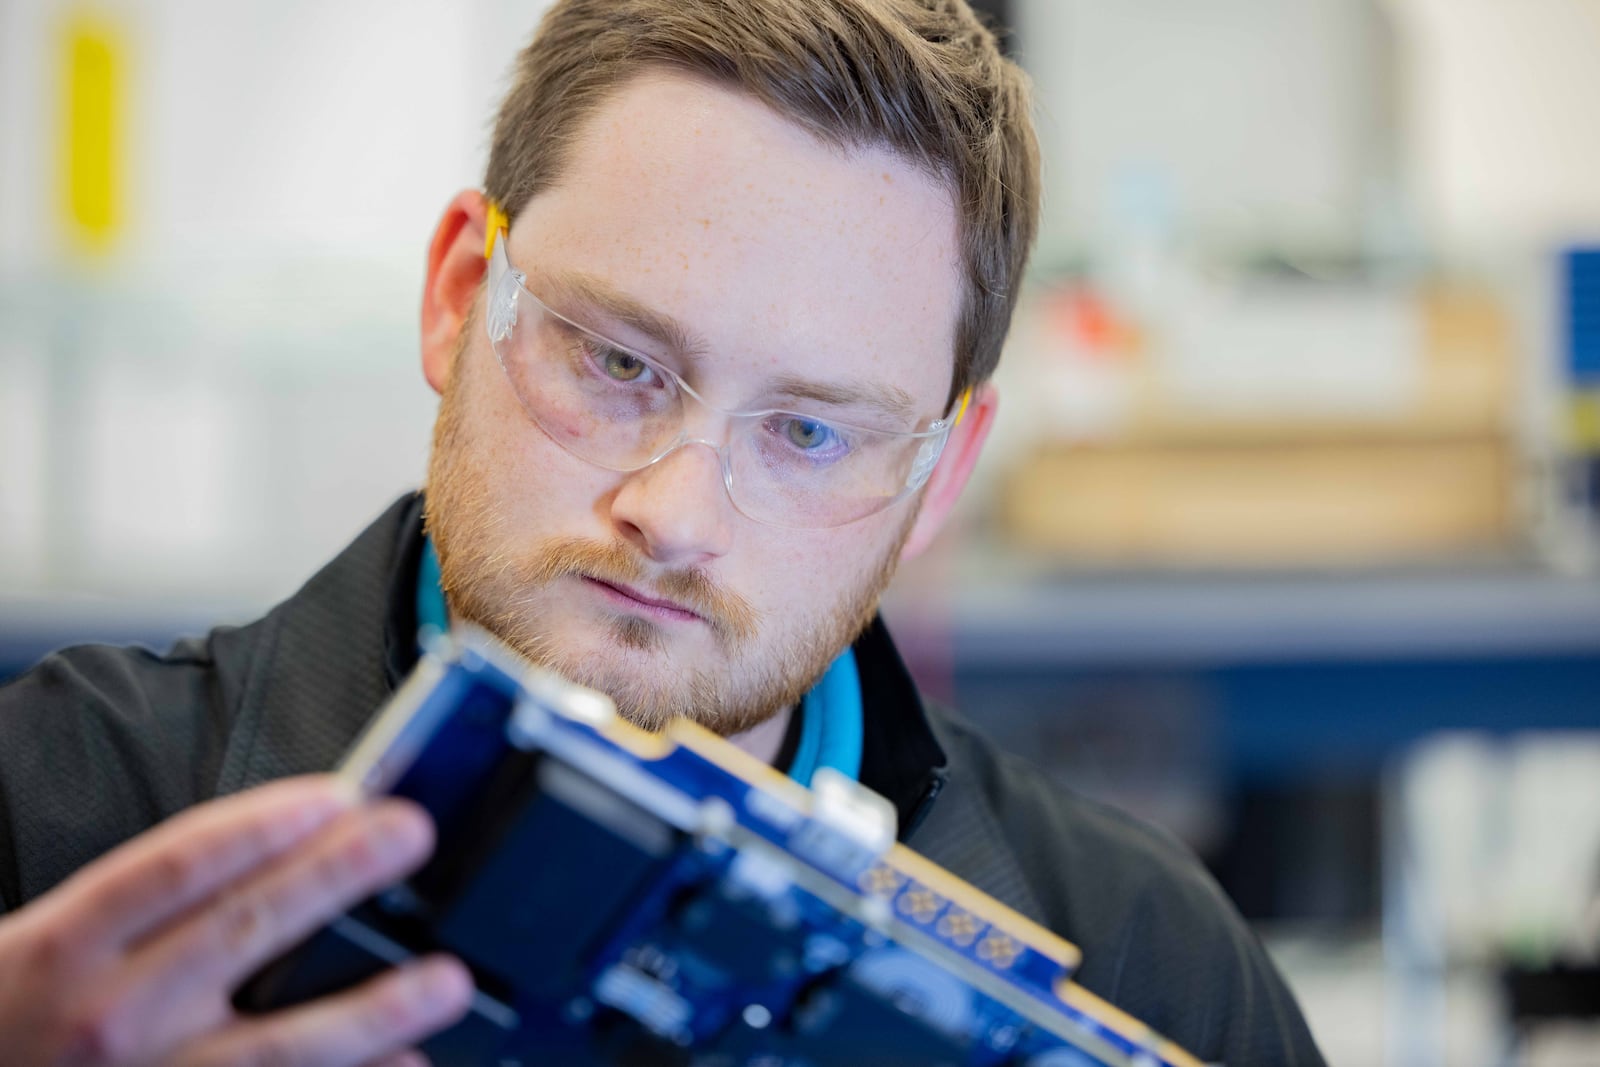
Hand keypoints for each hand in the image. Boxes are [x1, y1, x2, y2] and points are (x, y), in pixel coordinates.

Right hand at [0, 775, 472, 1065]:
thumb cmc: (20, 1010)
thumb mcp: (52, 935)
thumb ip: (151, 896)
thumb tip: (287, 839)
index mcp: (67, 943)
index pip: (178, 863)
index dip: (265, 822)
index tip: (340, 793)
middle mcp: (110, 1014)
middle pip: (243, 930)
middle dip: (339, 875)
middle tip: (412, 834)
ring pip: (277, 1045)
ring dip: (374, 1010)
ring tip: (447, 980)